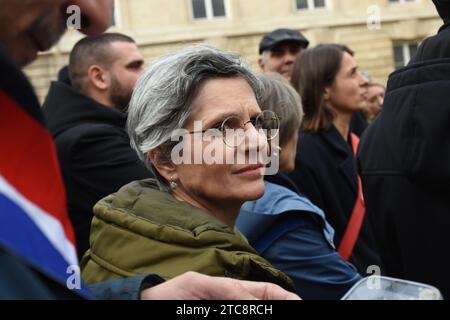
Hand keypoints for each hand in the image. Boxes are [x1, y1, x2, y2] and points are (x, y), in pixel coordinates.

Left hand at [141, 271, 300, 299]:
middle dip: (281, 306)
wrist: (148, 306)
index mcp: (232, 291)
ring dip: (268, 307)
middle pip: (265, 304)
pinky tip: (257, 310)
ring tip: (284, 310)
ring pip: (255, 308)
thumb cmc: (172, 294)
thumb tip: (252, 300)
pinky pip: (239, 307)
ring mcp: (228, 310)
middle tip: (296, 309)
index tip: (299, 303)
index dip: (285, 297)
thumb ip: (228, 291)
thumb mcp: (200, 285)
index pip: (266, 292)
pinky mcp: (221, 313)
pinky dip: (248, 307)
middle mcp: (234, 303)